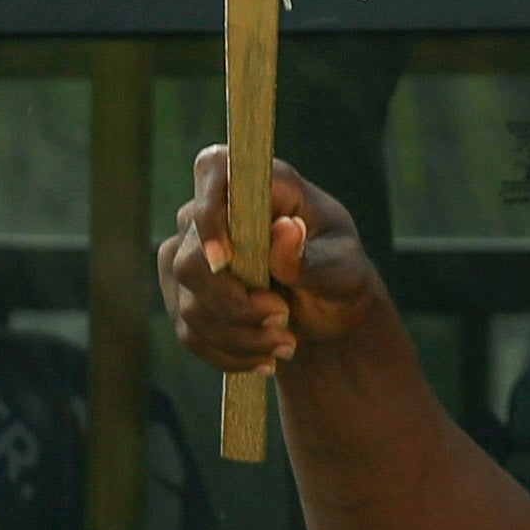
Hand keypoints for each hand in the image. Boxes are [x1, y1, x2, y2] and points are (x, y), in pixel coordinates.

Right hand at [162, 148, 387, 386]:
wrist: (327, 310)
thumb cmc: (340, 274)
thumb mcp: (345, 271)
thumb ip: (312, 257)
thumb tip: (285, 230)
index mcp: (262, 185)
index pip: (213, 170)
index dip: (208, 214)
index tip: (226, 261)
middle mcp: (215, 211)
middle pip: (190, 260)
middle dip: (235, 305)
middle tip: (283, 319)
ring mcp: (192, 250)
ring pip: (190, 303)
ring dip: (239, 337)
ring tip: (285, 344)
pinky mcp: (184, 291)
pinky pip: (190, 331)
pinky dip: (228, 354)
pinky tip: (262, 358)